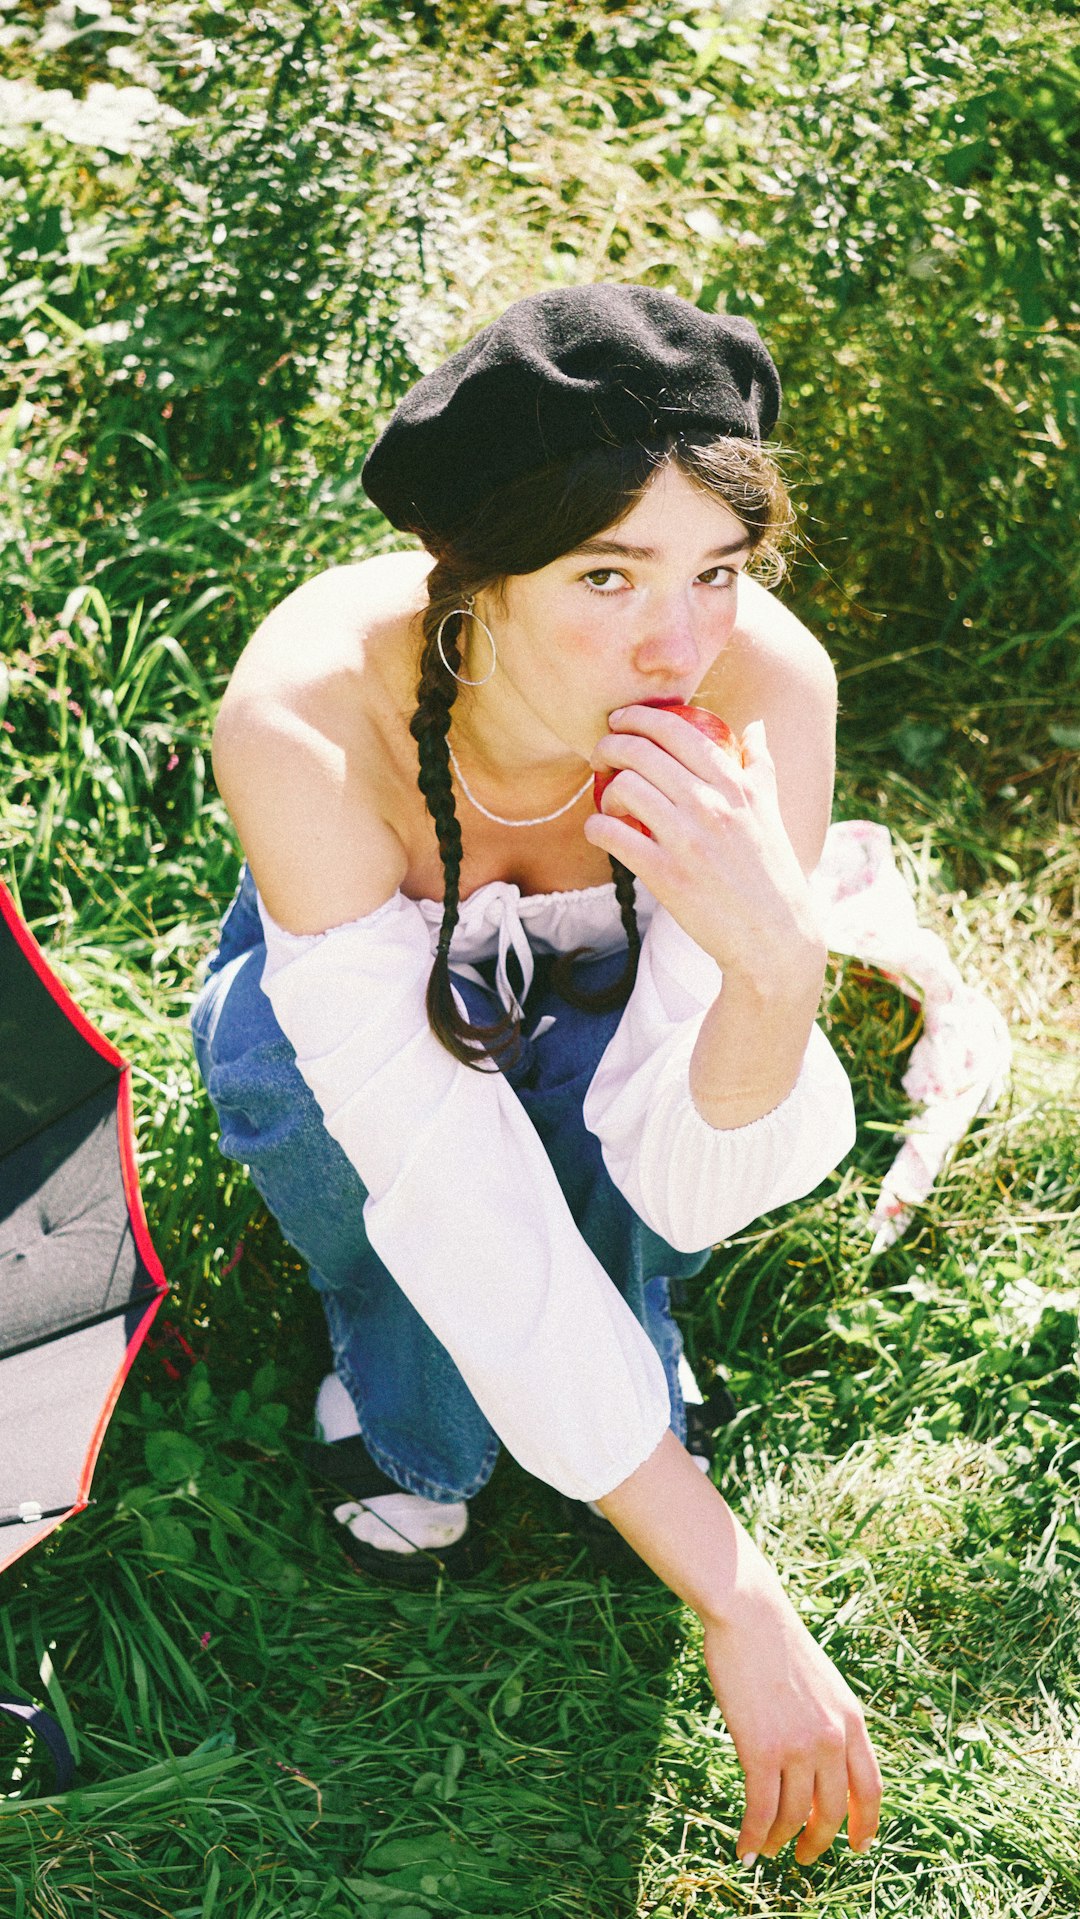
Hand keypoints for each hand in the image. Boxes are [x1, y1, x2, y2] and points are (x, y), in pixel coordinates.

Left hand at [585, 705, 819, 978]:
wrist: (773, 936)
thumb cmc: (771, 871)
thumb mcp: (771, 811)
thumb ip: (761, 765)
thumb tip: (756, 725)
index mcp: (736, 785)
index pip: (678, 730)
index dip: (639, 718)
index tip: (621, 721)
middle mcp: (711, 805)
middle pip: (642, 753)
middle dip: (610, 745)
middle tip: (601, 755)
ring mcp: (687, 839)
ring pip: (625, 788)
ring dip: (605, 788)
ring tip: (607, 799)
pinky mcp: (666, 875)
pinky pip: (614, 836)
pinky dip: (597, 827)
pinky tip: (599, 830)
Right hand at [701, 1534, 881, 1866]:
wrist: (749, 1615)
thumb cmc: (778, 1645)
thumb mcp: (824, 1685)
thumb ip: (831, 1725)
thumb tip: (824, 1770)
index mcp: (852, 1721)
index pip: (870, 1789)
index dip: (867, 1825)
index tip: (859, 1846)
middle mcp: (831, 1739)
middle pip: (832, 1812)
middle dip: (818, 1842)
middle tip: (804, 1856)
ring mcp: (797, 1747)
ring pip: (794, 1817)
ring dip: (781, 1841)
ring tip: (769, 1849)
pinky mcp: (760, 1749)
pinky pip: (761, 1810)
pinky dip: (753, 1836)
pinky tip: (745, 1849)